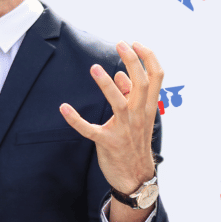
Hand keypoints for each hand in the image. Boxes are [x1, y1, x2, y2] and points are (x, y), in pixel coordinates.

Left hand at [60, 41, 162, 193]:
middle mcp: (138, 116)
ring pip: (118, 103)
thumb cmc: (135, 143)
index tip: (136, 43)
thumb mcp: (138, 119)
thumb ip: (130, 96)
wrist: (136, 177)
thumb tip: (120, 75)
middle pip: (141, 84)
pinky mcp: (107, 142)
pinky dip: (76, 119)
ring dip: (106, 85)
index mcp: (148, 108)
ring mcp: (124, 130)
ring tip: (94, 68)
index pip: (156, 78)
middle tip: (120, 44)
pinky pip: (90, 129)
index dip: (148, 58)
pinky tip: (64, 108)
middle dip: (132, 61)